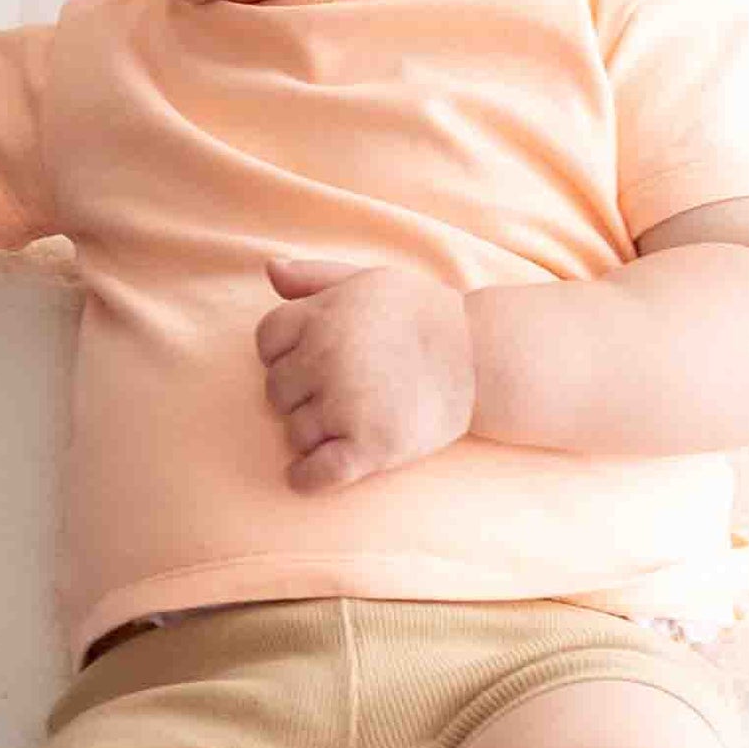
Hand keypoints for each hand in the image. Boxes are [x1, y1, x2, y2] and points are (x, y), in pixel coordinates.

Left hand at [255, 254, 475, 489]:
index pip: (267, 342)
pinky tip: (306, 475)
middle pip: (276, 391)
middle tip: (332, 395)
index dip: (281, 354)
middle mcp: (325, 359)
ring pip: (294, 432)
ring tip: (340, 425)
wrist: (481, 356)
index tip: (304, 363)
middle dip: (297, 395)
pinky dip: (305, 479)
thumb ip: (314, 276)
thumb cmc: (423, 314)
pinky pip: (316, 474)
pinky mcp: (370, 447)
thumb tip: (269, 268)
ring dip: (309, 434)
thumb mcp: (368, 280)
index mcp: (321, 317)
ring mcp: (346, 405)